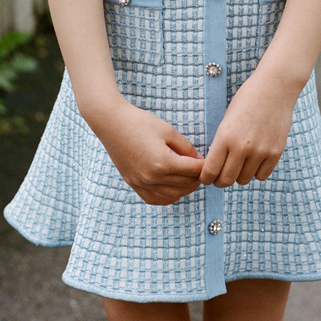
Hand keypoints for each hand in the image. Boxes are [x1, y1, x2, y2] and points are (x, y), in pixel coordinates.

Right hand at [86, 98, 203, 205]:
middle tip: (202, 170)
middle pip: (184, 184)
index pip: (192, 170)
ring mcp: (141, 182)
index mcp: (163, 162)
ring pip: (172, 194)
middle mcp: (152, 177)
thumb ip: (186, 147)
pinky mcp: (132, 182)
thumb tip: (198, 160)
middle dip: (197, 177)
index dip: (203, 166)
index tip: (209, 162)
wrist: (111, 122)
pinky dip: (166, 199)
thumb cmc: (139, 122)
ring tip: (192, 180)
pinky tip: (175, 194)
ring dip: (185, 189)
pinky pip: (152, 198)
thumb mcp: (167, 130)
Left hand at [199, 71, 296, 187]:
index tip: (206, 178)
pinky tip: (254, 161)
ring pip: (244, 180)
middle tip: (220, 177)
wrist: (274, 88)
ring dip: (239, 176)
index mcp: (225, 136)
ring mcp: (260, 151)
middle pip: (226, 180)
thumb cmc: (246, 100)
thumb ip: (222, 142)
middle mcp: (242, 147)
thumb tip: (216, 165)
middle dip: (220, 181)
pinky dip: (256, 172)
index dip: (206, 178)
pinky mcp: (275, 153)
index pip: (211, 170)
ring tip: (239, 164)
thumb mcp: (227, 118)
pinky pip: (261, 176)